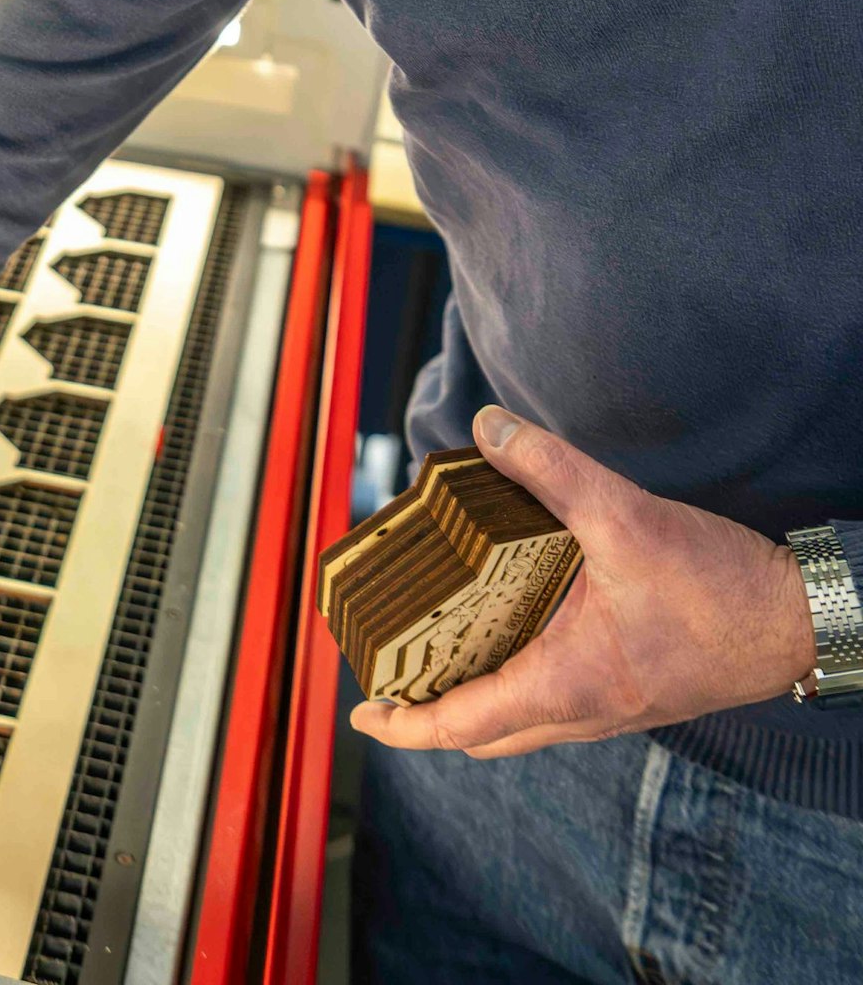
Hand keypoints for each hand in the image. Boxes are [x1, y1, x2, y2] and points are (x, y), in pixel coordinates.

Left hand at [350, 407, 816, 759]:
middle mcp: (583, 710)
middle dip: (427, 711)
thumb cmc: (721, 588)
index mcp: (569, 685)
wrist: (801, 621)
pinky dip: (511, 674)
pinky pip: (551, 698)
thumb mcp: (625, 516)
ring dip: (469, 693)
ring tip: (428, 645)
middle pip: (483, 732)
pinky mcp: (627, 687)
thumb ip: (550, 469)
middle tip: (386, 670)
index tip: (361, 711)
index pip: (464, 724)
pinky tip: (500, 623)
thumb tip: (486, 429)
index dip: (406, 723)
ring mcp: (608, 705)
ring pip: (518, 718)